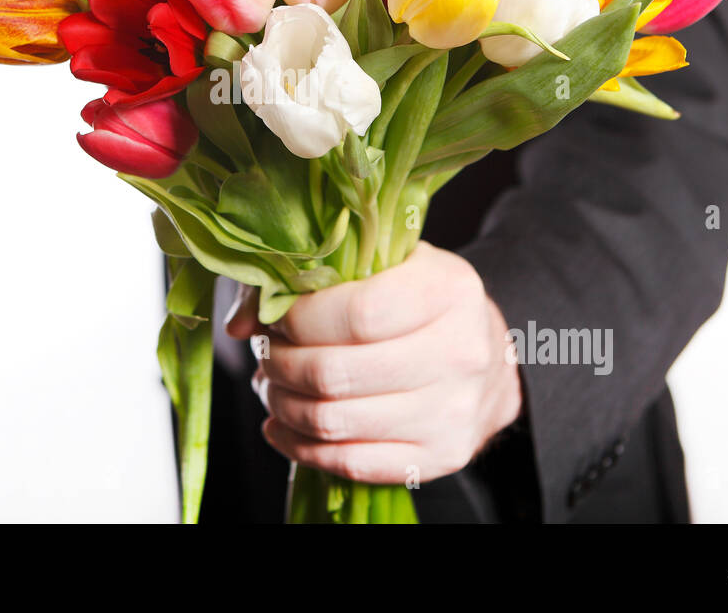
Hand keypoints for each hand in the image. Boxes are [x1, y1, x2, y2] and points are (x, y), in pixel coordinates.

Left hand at [225, 241, 521, 484]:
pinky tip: (284, 425)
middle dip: (280, 363)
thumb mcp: (379, 263)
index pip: (357, 313)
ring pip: (333, 421)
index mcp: (448, 290)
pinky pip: (350, 463)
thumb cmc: (419, 299)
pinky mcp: (440, 456)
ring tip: (274, 384)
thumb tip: (240, 324)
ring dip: (283, 404)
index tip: (279, 316)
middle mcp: (460, 352)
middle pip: (335, 373)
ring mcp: (452, 412)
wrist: (486, 356)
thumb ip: (305, 275)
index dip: (300, 318)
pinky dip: (301, 447)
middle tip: (268, 352)